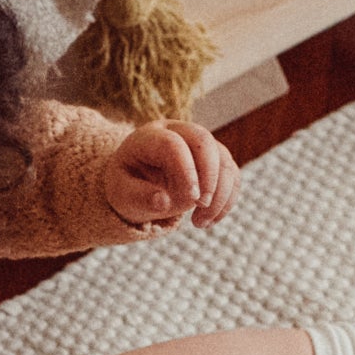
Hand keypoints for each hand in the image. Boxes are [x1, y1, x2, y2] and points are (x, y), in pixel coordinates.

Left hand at [105, 119, 237, 230]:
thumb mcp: (123, 195)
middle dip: (209, 177)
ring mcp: (199, 144)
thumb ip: (139, 198)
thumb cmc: (129, 186)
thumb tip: (163, 202)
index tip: (192, 200)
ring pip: (223, 158)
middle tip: (200, 207)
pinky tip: (210, 220)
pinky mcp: (215, 158)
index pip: (173, 144)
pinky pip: (231, 175)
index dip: (186, 170)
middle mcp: (177, 132)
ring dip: (220, 194)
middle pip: (204, 142)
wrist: (138, 182)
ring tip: (201, 222)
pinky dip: (227, 200)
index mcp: (150, 136)